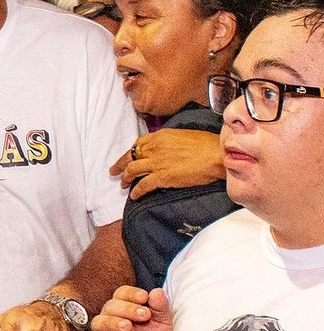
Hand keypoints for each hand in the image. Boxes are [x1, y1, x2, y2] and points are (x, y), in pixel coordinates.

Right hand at [90, 286, 172, 330]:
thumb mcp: (163, 323)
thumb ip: (161, 307)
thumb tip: (157, 291)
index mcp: (124, 307)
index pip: (121, 293)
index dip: (131, 294)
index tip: (144, 298)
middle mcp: (111, 317)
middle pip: (110, 306)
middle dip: (127, 308)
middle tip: (144, 315)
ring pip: (99, 322)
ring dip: (112, 322)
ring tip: (128, 326)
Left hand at [110, 130, 224, 199]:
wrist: (216, 155)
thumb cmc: (205, 144)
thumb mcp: (181, 135)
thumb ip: (168, 141)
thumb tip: (164, 147)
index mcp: (159, 136)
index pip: (138, 144)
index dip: (131, 152)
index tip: (128, 157)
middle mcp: (154, 148)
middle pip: (130, 156)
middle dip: (120, 165)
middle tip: (114, 171)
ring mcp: (157, 163)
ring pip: (132, 170)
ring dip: (125, 178)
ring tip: (122, 184)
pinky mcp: (162, 177)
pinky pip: (143, 185)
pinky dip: (136, 191)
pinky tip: (134, 196)